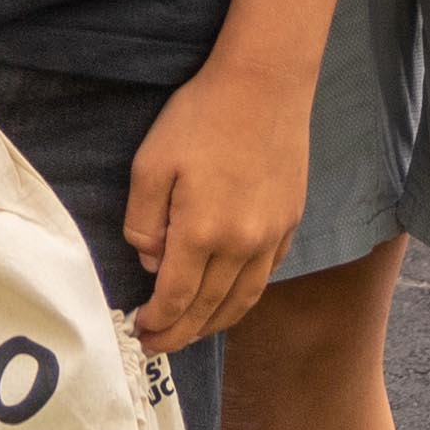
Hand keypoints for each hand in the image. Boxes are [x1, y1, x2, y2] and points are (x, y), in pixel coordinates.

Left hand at [121, 53, 312, 348]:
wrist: (264, 84)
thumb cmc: (201, 116)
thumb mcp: (151, 163)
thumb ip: (143, 220)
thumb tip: (151, 260)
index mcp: (202, 232)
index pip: (176, 298)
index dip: (157, 323)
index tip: (140, 331)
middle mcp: (242, 245)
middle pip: (209, 309)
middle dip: (181, 334)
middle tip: (158, 346)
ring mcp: (271, 236)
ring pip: (242, 300)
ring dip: (214, 324)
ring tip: (192, 332)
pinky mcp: (290, 222)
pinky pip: (265, 275)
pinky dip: (244, 296)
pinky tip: (229, 296)